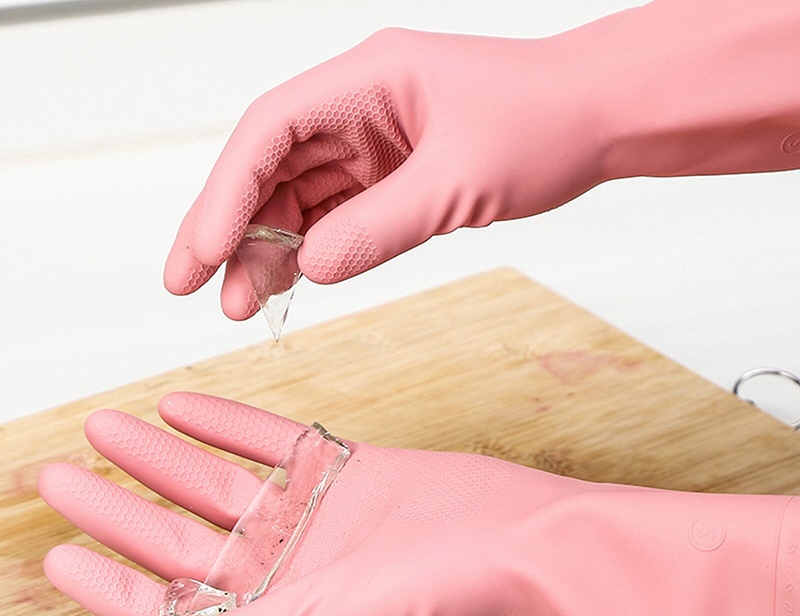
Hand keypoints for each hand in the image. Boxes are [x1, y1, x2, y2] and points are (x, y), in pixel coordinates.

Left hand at [39, 392, 799, 615]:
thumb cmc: (451, 597)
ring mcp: (313, 515)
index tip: (59, 557)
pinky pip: (271, 440)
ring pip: (217, 481)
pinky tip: (181, 403)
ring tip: (105, 428)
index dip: (113, 583)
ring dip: (161, 456)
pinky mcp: (344, 469)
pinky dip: (228, 422)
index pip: (175, 605)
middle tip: (58, 476)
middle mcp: (289, 568)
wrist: (525, 541)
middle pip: (182, 536)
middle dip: (119, 507)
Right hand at [164, 27, 612, 318]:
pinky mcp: (391, 177)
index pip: (270, 131)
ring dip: (267, 250)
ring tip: (241, 305)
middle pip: (270, 167)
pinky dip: (310, 252)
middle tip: (195, 288)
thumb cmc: (545, 124)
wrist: (599, 122)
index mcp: (367, 79)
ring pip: (298, 197)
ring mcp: (373, 144)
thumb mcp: (459, 181)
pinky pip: (335, 216)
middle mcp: (359, 107)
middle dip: (229, 227)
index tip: (203, 252)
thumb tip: (311, 269)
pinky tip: (287, 284)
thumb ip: (380, 226)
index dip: (226, 192)